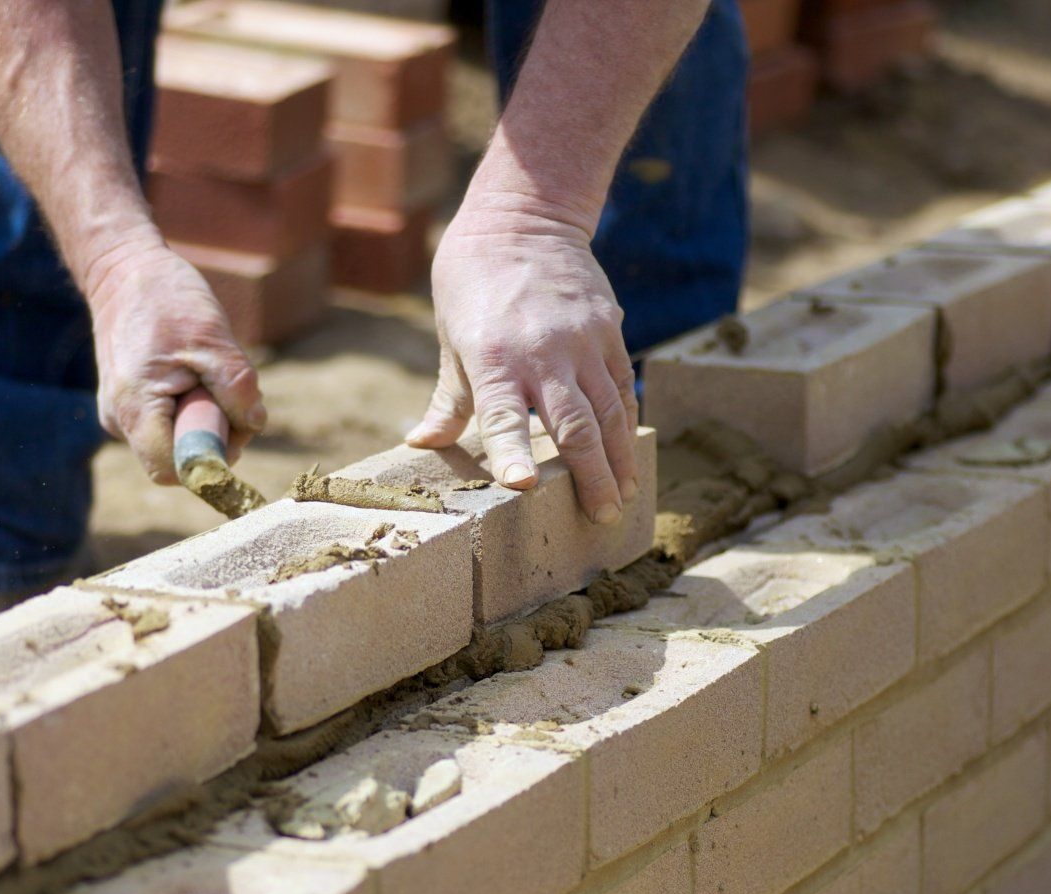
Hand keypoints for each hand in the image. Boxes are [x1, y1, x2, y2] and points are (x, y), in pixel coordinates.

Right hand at [86, 239, 265, 483]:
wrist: (123, 271)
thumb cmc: (165, 298)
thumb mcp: (212, 336)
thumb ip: (237, 387)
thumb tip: (253, 424)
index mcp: (134, 407)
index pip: (174, 469)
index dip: (212, 459)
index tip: (235, 427)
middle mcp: (120, 420)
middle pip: (178, 460)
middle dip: (215, 435)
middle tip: (227, 391)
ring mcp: (120, 416)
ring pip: (176, 442)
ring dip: (206, 418)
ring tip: (205, 372)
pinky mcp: (129, 408)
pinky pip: (169, 425)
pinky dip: (192, 408)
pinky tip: (192, 374)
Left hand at [406, 207, 640, 523]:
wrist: (522, 220)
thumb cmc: (472, 284)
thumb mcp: (450, 340)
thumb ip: (448, 400)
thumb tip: (421, 444)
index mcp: (494, 357)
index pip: (504, 415)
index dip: (513, 451)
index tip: (522, 487)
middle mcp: (544, 352)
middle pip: (574, 426)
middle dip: (590, 476)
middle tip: (600, 517)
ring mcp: (582, 341)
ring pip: (609, 412)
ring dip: (618, 460)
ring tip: (622, 498)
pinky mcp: (608, 329)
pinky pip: (622, 386)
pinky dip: (627, 423)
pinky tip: (628, 455)